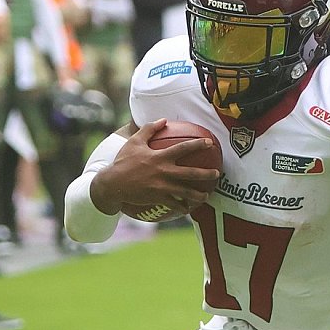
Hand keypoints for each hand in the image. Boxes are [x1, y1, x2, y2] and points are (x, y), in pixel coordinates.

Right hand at [90, 119, 220, 214]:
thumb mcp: (134, 142)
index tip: (209, 143)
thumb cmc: (123, 162)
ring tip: (206, 196)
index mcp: (160, 157)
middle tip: (217, 174)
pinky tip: (188, 209)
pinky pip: (174, 205)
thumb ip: (149, 129)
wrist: (112, 184)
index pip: (183, 148)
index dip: (198, 145)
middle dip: (206, 174)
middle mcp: (164, 172)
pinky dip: (182, 208)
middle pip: (191, 173)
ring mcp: (162, 187)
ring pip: (186, 193)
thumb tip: (164, 119)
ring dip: (199, 196)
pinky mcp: (158, 198)